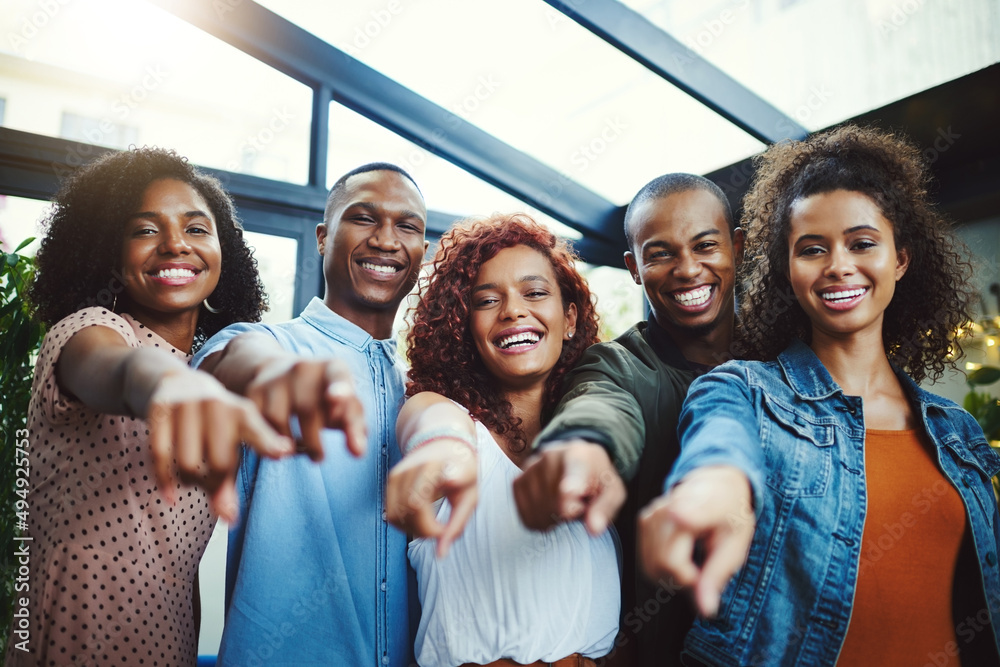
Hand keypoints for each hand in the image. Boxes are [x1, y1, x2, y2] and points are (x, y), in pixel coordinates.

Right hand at [148, 369, 293, 521]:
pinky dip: (166, 483)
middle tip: (211, 485)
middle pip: (219, 464)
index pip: (257, 431)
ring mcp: (187, 405)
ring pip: (189, 465)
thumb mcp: (228, 440)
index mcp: (242, 413)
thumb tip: (228, 519)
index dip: (269, 443)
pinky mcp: (160, 410)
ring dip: (190, 483)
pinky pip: (161, 457)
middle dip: (215, 485)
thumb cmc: (212, 422)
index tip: (283, 453)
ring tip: (193, 479)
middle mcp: (217, 405)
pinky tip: (171, 496)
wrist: (175, 382)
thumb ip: (231, 479)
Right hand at [245, 357, 366, 460]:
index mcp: (333, 368)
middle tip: (318, 457)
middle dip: (314, 442)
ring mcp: (276, 377)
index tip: (338, 398)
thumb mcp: (345, 406)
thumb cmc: (325, 396)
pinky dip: (270, 440)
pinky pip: (259, 424)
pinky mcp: (254, 390)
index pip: (338, 377)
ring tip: (301, 451)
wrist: (283, 374)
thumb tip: (358, 452)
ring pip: (279, 420)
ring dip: (290, 445)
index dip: (339, 388)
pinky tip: (281, 443)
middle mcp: (303, 367)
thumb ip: (355, 428)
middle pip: (308, 410)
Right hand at [385, 439, 476, 557]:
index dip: (429, 527)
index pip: (418, 505)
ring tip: (432, 524)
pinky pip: (391, 513)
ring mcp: (398, 473)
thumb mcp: (470, 494)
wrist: (444, 441)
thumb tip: (440, 554)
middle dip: (424, 531)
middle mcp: (411, 468)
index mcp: (435, 468)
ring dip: (413, 529)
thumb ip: (457, 524)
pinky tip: (421, 518)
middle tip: (441, 531)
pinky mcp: (391, 479)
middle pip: (407, 513)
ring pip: (395, 516)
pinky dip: (405, 523)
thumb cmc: (462, 469)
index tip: (444, 531)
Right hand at [513, 440, 624, 534]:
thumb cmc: (595, 478)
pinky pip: (527, 518)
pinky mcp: (517, 482)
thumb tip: (594, 529)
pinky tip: (550, 510)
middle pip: (557, 504)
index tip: (571, 492)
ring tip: (564, 503)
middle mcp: (550, 456)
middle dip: (570, 514)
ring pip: (540, 513)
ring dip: (555, 519)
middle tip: (579, 503)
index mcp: (579, 455)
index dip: (571, 485)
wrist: (574, 458)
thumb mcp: (612, 490)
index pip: (574, 471)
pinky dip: (540, 522)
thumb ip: (605, 508)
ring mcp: (530, 468)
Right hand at [638, 465, 754, 616]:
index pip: (672, 563)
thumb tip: (705, 609)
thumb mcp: (736, 543)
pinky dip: (664, 565)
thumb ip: (717, 575)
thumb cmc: (730, 512)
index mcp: (688, 511)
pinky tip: (681, 554)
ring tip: (694, 560)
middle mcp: (663, 510)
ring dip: (672, 573)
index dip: (689, 579)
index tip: (706, 576)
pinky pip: (647, 559)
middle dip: (681, 579)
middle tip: (703, 570)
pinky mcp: (643, 520)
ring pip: (651, 565)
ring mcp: (650, 514)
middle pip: (660, 565)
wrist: (717, 483)